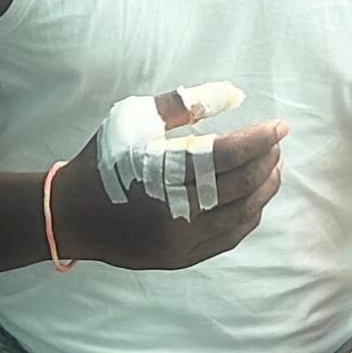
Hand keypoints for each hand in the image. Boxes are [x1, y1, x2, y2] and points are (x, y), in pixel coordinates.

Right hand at [50, 91, 287, 269]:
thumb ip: (184, 104)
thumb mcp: (135, 118)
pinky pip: (228, 237)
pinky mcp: (181, 258)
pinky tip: (254, 198)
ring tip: (273, 168)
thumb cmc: (104, 158)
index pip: (228, 154)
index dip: (260, 139)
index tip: (280, 126)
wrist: (72, 214)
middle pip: (240, 185)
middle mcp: (175, 210)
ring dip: (263, 189)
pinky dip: (248, 216)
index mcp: (162, 170)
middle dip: (266, 161)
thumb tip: (233, 95)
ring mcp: (180, 239)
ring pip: (240, 215)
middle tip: (276, 144)